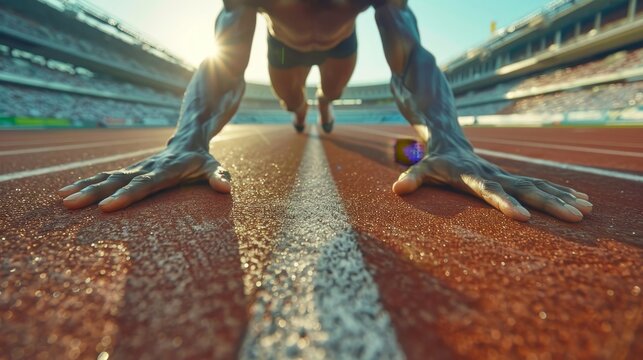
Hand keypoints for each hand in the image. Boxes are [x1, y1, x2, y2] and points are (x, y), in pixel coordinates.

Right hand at [58, 148, 230, 211]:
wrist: (188, 139)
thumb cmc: (202, 160)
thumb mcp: (215, 166)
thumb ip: (220, 176)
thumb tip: (225, 188)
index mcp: (166, 169)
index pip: (145, 184)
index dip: (127, 195)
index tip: (107, 208)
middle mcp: (146, 168)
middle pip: (118, 181)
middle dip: (94, 193)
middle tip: (72, 205)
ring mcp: (135, 169)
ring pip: (106, 177)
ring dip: (84, 188)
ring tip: (62, 200)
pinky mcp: (128, 171)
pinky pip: (104, 177)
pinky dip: (85, 184)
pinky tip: (64, 193)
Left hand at [391, 149, 591, 221]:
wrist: (449, 138)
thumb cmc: (434, 160)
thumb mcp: (421, 167)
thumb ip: (412, 176)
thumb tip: (398, 189)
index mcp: (471, 174)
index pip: (489, 191)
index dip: (504, 203)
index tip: (523, 218)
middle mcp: (493, 174)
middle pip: (524, 188)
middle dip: (550, 203)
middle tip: (576, 217)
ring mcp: (505, 175)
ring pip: (537, 185)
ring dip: (562, 197)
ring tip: (586, 210)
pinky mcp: (511, 177)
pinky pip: (539, 184)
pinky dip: (560, 192)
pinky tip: (581, 200)